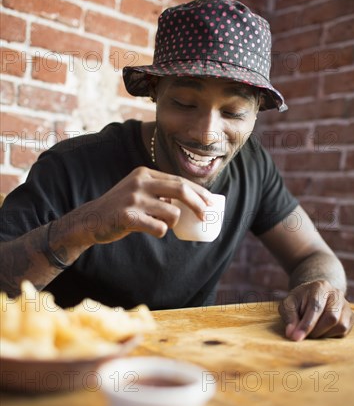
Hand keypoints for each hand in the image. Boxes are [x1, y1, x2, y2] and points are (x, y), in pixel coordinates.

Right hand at [77, 167, 212, 244]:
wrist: (91, 219)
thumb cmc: (122, 207)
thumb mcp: (139, 190)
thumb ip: (160, 191)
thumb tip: (192, 199)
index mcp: (145, 173)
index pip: (179, 180)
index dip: (198, 191)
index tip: (210, 201)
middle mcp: (140, 182)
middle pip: (180, 190)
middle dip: (198, 204)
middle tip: (205, 216)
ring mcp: (133, 199)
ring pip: (172, 212)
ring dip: (172, 223)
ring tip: (160, 223)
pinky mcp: (128, 217)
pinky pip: (159, 228)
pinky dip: (161, 232)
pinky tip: (150, 229)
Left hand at [278, 280, 353, 341]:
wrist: (315, 295)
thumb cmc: (300, 301)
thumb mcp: (289, 304)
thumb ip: (289, 316)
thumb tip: (291, 333)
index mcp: (320, 287)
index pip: (316, 307)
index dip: (306, 324)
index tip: (296, 337)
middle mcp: (336, 294)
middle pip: (331, 317)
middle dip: (315, 331)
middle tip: (303, 334)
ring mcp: (346, 305)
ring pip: (339, 326)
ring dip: (323, 334)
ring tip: (312, 330)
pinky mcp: (350, 317)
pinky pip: (343, 331)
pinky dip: (330, 335)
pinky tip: (321, 330)